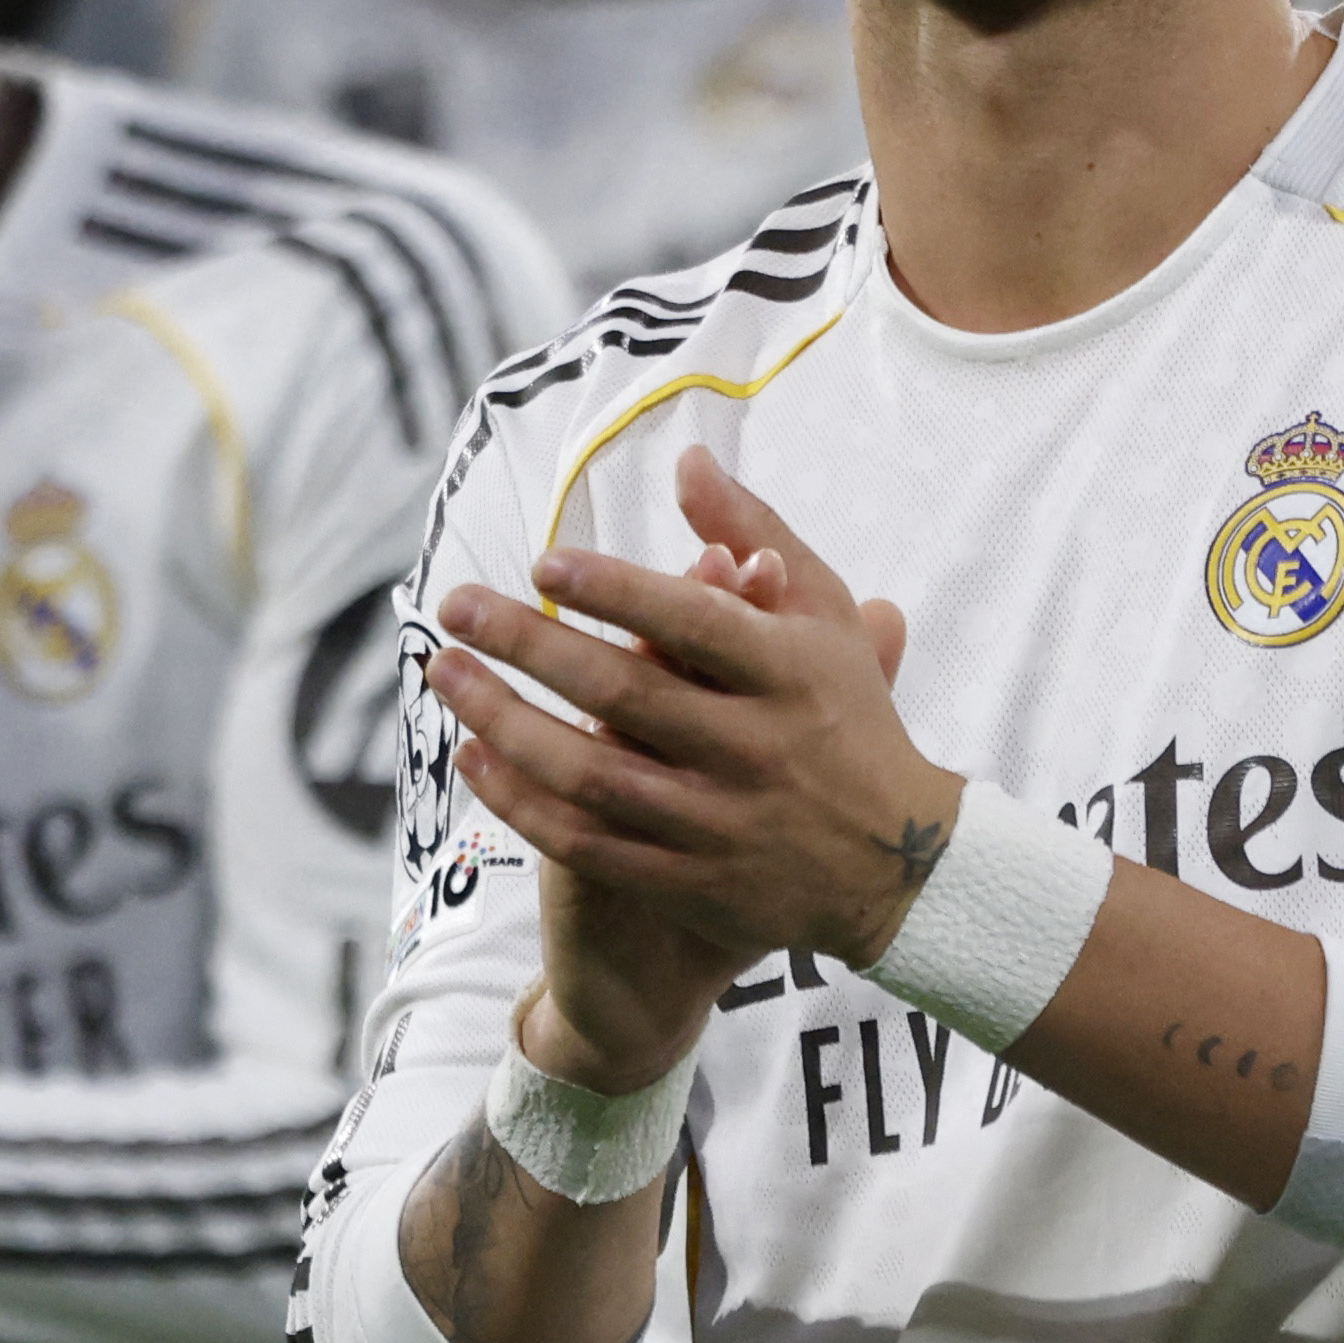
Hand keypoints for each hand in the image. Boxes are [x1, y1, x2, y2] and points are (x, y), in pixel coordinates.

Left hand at [425, 447, 948, 1084]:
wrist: (899, 868)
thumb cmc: (845, 715)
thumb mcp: (825, 617)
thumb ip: (756, 534)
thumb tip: (686, 458)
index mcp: (791, 674)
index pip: (694, 624)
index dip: (617, 591)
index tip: (544, 560)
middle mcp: (755, 750)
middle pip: (626, 695)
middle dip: (532, 644)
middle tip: (457, 604)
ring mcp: (718, 824)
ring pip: (591, 774)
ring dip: (506, 721)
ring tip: (445, 670)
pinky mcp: (688, 884)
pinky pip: (586, 843)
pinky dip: (522, 801)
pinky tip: (473, 754)